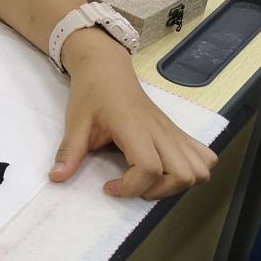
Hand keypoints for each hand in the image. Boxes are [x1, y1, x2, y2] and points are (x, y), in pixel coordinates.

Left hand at [51, 28, 216, 197]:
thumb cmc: (91, 93)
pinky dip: (194, 170)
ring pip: (199, 169)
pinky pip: (204, 156)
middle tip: (131, 185)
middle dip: (158, 192)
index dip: (132, 187)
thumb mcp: (75, 122)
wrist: (106, 68)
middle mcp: (160, 131)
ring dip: (178, 184)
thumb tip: (56, 178)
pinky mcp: (177, 132)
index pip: (150, 168)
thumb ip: (69, 152)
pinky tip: (168, 170)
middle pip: (182, 175)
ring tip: (150, 181)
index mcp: (134, 127)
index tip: (109, 186)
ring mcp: (173, 131)